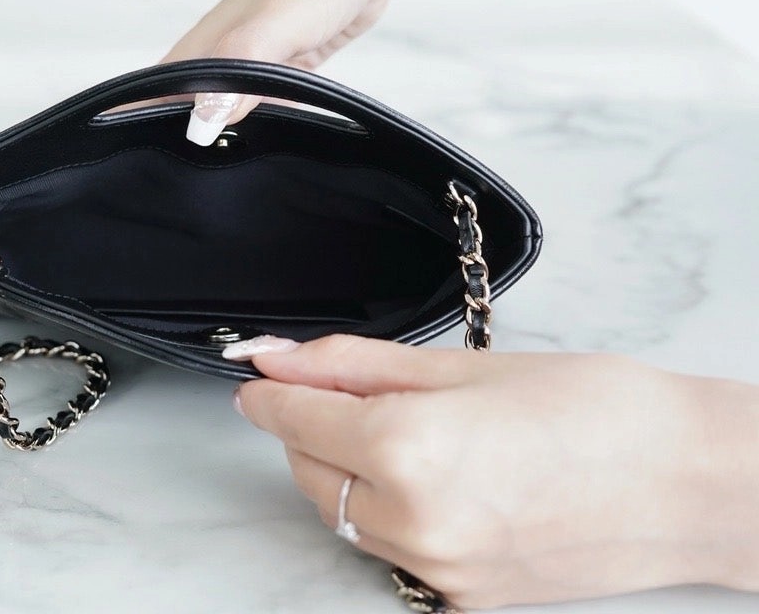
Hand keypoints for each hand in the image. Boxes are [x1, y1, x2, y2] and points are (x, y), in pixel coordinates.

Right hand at [167, 0, 683, 144]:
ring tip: (218, 188)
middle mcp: (220, 59)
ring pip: (224, 117)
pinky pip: (263, 110)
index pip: (149, 98)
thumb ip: (240, 68)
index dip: (136, 135)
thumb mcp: (280, 20)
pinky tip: (269, 150)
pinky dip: (263, 130)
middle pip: (181, 116)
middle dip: (178, 153)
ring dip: (222, 144)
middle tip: (181, 197)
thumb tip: (202, 120)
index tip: (135, 177)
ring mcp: (252, 66)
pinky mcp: (284, 70)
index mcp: (204, 47)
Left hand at [225, 334, 758, 608]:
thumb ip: (355, 367)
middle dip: (310, 429)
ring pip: (347, 515)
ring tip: (403, 428)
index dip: (271, 392)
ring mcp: (438, 571)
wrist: (690, 481)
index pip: (296, 421)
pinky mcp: (462, 598)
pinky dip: (388, 508)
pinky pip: (391, 548)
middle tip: (342, 390)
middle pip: (311, 473)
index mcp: (407, 453)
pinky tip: (433, 474)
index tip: (257, 373)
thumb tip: (279, 359)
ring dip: (347, 470)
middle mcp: (413, 525)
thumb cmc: (596, 409)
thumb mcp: (461, 368)